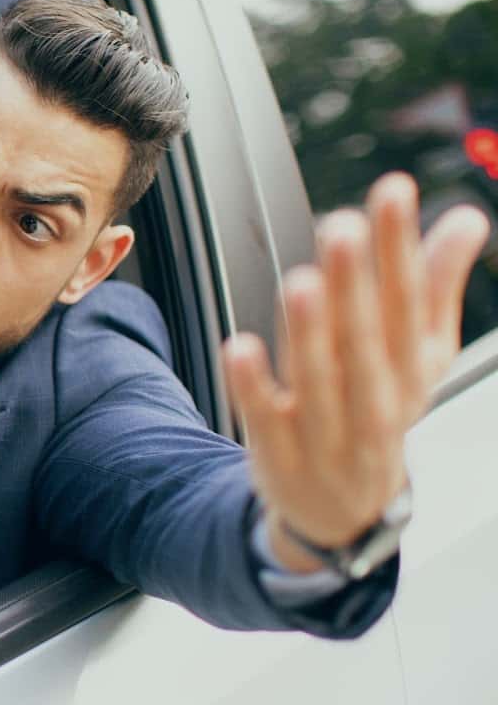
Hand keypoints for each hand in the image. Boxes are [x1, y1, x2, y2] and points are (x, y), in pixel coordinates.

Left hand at [222, 172, 490, 571]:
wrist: (344, 513)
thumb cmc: (378, 411)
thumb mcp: (416, 357)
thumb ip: (435, 286)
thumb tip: (466, 217)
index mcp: (411, 370)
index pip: (409, 303)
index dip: (400, 247)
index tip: (392, 190)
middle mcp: (376, 402)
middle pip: (366, 342)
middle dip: (355, 286)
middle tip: (342, 227)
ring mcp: (328, 434)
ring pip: (319, 381)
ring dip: (309, 332)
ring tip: (301, 281)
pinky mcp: (278, 456)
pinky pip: (265, 420)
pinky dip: (253, 387)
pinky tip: (239, 345)